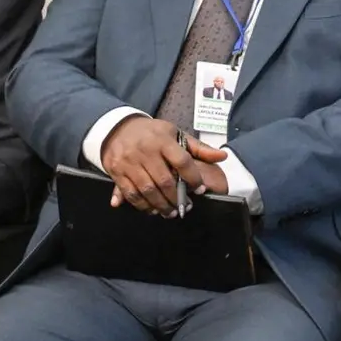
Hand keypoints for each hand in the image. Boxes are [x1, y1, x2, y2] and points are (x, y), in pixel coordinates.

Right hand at [99, 116, 225, 216]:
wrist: (118, 128)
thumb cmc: (153, 133)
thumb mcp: (176, 134)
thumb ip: (199, 148)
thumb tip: (222, 157)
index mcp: (163, 140)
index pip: (182, 162)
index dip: (193, 178)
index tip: (200, 189)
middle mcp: (145, 151)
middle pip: (165, 181)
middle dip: (177, 198)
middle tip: (185, 206)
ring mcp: (129, 162)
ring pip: (147, 190)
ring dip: (161, 205)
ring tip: (171, 212)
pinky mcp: (117, 172)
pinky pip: (131, 194)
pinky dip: (142, 205)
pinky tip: (152, 209)